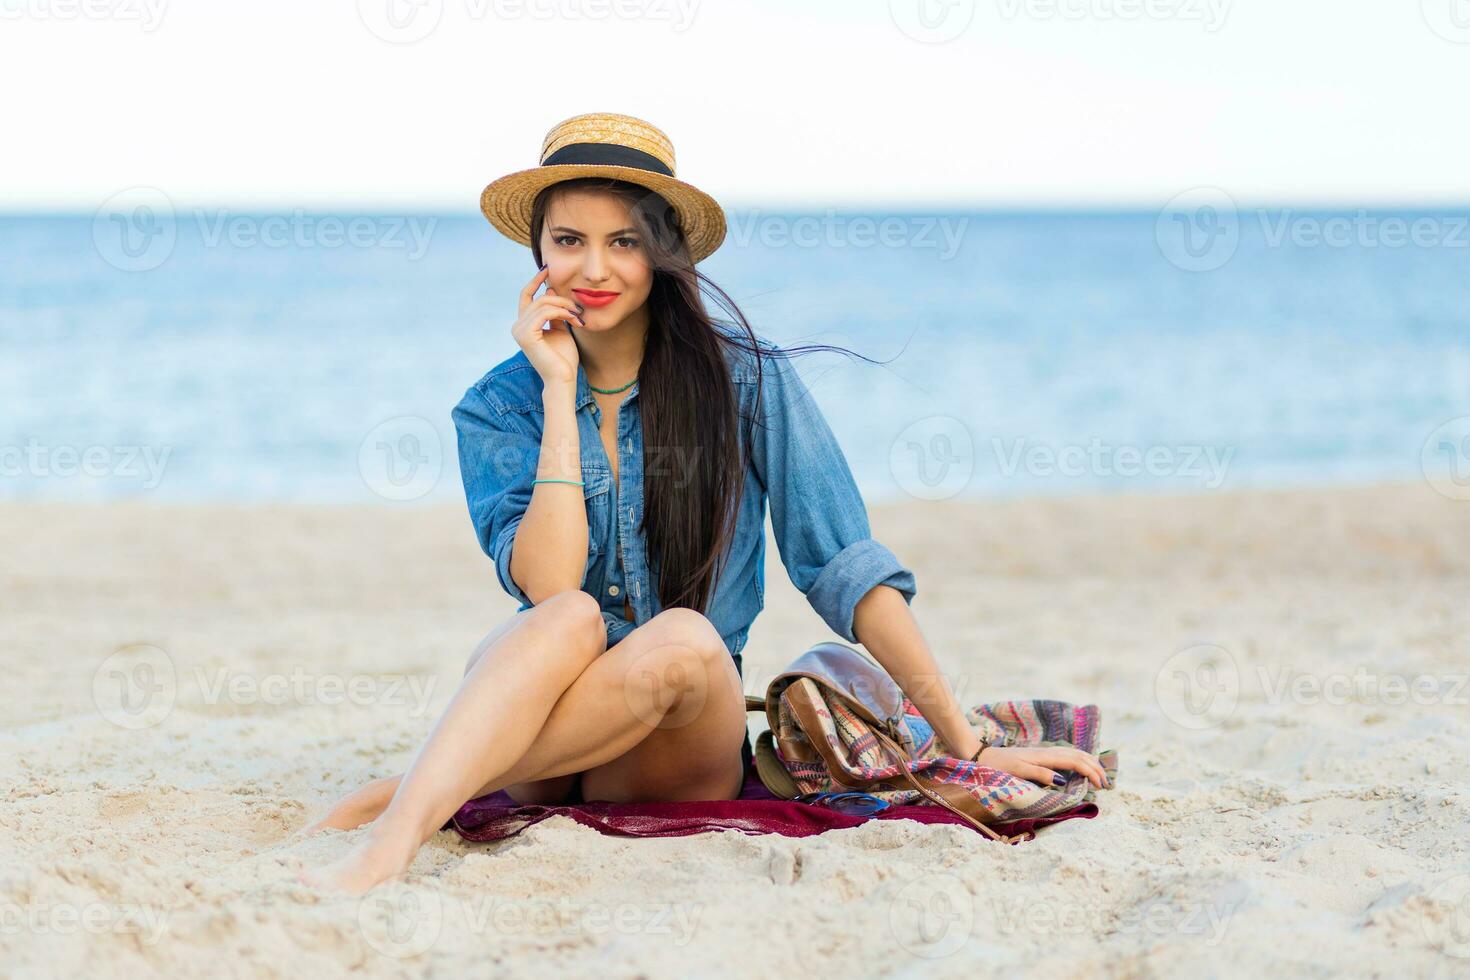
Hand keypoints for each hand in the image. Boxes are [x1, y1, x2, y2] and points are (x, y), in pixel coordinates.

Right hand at [513, 266, 584, 386]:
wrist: (563, 379)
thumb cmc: (563, 358)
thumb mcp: (560, 329)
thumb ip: (554, 311)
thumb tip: (550, 289)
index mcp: (523, 325)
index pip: (526, 296)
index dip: (536, 281)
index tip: (548, 269)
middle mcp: (517, 327)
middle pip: (538, 298)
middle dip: (561, 299)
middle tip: (578, 309)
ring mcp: (519, 331)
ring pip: (543, 303)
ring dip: (566, 307)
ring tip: (579, 317)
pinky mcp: (526, 335)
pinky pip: (545, 312)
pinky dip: (562, 313)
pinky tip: (574, 320)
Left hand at [976, 745, 1110, 789]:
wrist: (984, 756)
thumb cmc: (1000, 766)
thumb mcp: (1019, 771)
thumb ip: (1040, 774)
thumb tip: (1062, 780)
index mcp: (1046, 756)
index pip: (1076, 761)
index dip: (1091, 772)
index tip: (1101, 785)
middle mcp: (1048, 752)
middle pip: (1079, 755)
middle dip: (1095, 767)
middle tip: (1106, 783)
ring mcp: (1045, 752)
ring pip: (1074, 753)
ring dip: (1089, 762)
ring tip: (1100, 773)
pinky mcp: (1041, 755)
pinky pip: (1066, 755)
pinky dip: (1079, 759)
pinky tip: (1081, 765)